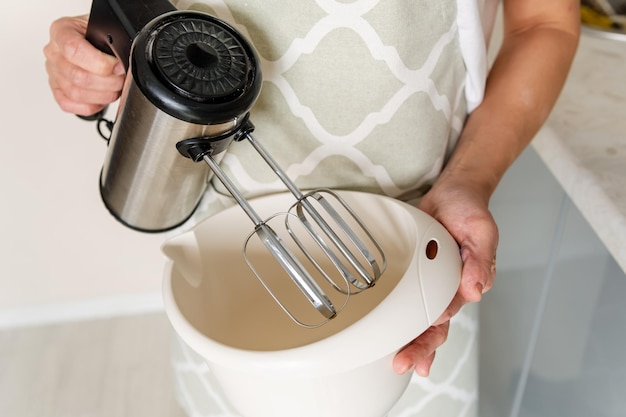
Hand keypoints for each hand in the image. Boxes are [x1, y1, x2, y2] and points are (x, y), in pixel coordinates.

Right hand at [43, 15, 124, 115]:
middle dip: (108, 82)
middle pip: (77, 76)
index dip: (100, 63)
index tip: (118, 66)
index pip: (73, 49)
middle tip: (121, 78)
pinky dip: (91, 105)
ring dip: (103, 95)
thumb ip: (112, 41)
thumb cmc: (97, 34)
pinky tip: (102, 97)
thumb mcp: (106, 28)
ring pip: (75, 93)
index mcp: (61, 31)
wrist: (92, 40)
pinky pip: (69, 104)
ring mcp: (53, 73)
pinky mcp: (57, 90)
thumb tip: (123, 60)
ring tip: (116, 88)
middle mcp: (53, 53)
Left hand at [392, 182, 497, 375]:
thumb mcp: (480, 229)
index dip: (438, 321)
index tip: (427, 329)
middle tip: (404, 363)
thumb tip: (476, 289)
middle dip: (421, 347)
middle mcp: (448, 289)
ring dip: (410, 342)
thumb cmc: (470, 211)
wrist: (453, 194)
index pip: (452, 308)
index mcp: (467, 282)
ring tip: (398, 363)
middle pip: (435, 326)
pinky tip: (388, 338)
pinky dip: (398, 320)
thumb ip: (480, 258)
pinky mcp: (415, 275)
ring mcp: (431, 284)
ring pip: (419, 320)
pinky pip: (405, 301)